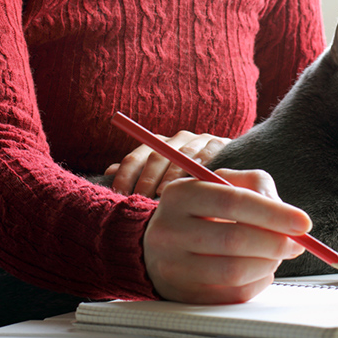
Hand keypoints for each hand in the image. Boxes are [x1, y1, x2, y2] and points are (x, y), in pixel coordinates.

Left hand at [105, 131, 230, 197]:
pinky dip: (201, 166)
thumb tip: (108, 172)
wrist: (229, 169)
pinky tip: (195, 184)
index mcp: (158, 145)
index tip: (120, 194)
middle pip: (157, 155)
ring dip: (172, 174)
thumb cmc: (189, 179)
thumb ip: (137, 173)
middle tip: (141, 197)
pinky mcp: (220, 143)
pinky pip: (209, 153)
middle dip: (147, 178)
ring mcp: (199, 140)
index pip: (136, 157)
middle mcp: (177, 139)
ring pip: (181, 155)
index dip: (126, 175)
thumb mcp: (161, 177)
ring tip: (164, 193)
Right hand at [143, 169, 311, 303]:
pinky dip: (258, 282)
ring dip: (269, 264)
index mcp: (180, 195)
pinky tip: (259, 269)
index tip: (304, 223)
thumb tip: (286, 214)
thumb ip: (257, 187)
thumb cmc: (204, 211)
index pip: (234, 202)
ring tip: (277, 255)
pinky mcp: (182, 294)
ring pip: (234, 271)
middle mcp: (168, 230)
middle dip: (276, 243)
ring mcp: (172, 266)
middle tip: (297, 243)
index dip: (274, 214)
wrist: (162, 243)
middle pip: (234, 240)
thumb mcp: (225, 184)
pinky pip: (232, 294)